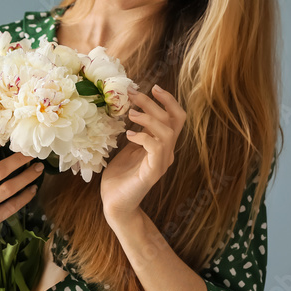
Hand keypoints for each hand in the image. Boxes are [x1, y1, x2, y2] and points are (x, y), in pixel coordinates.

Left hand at [101, 85, 186, 226]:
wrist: (115, 203)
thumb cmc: (120, 176)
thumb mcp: (127, 148)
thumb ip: (136, 131)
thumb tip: (133, 109)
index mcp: (162, 145)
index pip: (175, 118)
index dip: (168, 101)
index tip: (153, 87)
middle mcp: (166, 152)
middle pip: (173, 120)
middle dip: (154, 103)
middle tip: (133, 93)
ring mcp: (161, 162)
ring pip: (167, 132)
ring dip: (149, 118)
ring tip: (131, 114)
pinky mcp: (152, 173)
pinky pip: (156, 148)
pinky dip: (143, 137)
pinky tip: (128, 135)